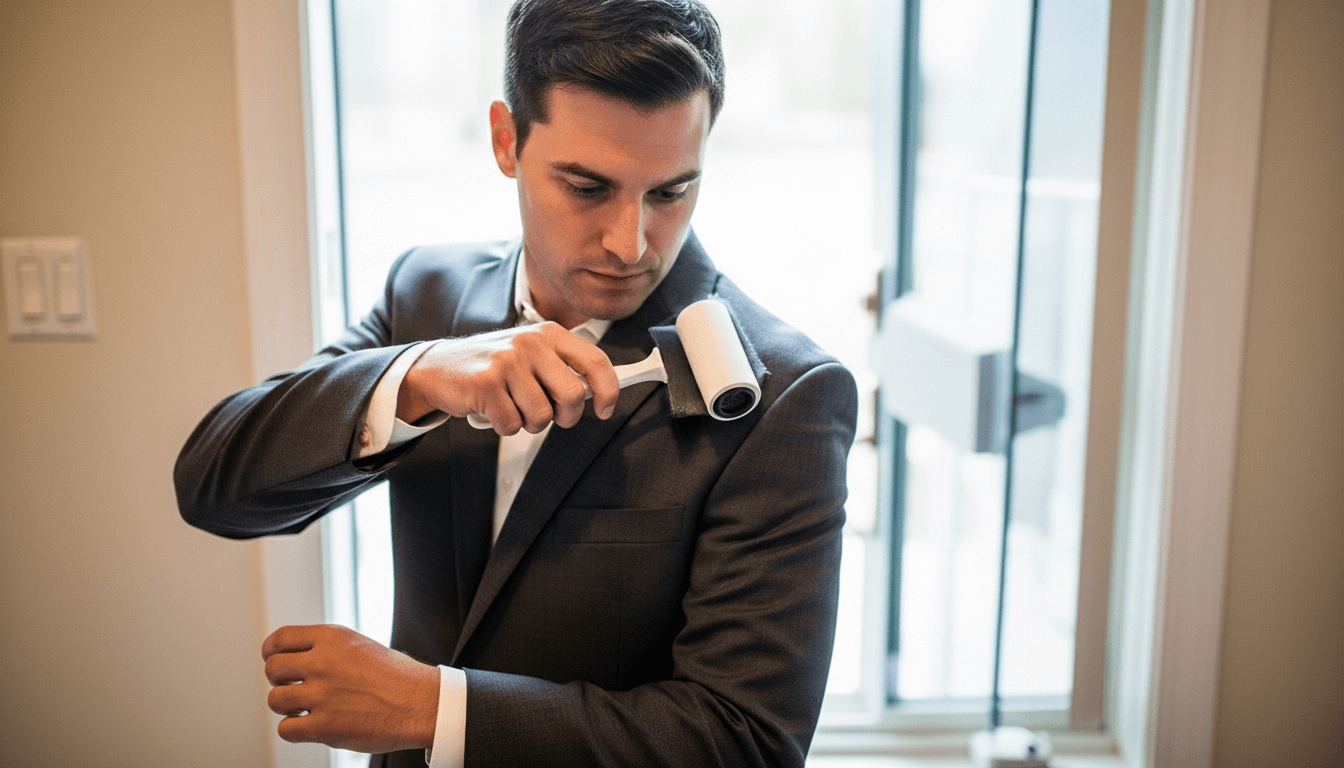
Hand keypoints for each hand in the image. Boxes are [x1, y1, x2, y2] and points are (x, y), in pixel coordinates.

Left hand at [262, 624, 438, 752]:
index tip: (274, 660)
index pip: (279, 639)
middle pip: (272, 669)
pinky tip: (311, 725)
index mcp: (331, 638)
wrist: (421, 703)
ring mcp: (322, 695)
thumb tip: (296, 658)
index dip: (271, 652)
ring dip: (287, 706)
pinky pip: (286, 729)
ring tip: (304, 708)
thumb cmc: (397, 677)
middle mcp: (323, 663)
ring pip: (275, 700)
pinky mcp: (324, 726)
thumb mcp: (360, 645)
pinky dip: (295, 730)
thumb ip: (327, 648)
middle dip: (279, 680)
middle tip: (294, 687)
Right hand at [397, 322, 620, 434]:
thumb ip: (563, 369)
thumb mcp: (532, 355)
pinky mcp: (486, 384)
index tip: (606, 410)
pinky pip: (512, 424)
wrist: (438, 367)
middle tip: (552, 416)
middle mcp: (530, 343)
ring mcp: (507, 362)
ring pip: (542, 415)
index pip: (595, 361)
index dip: (608, 390)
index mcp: (549, 333)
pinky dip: (504, 426)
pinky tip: (493, 409)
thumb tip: (597, 392)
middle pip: (573, 395)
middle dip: (566, 416)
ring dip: (529, 422)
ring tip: (512, 406)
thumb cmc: (493, 366)